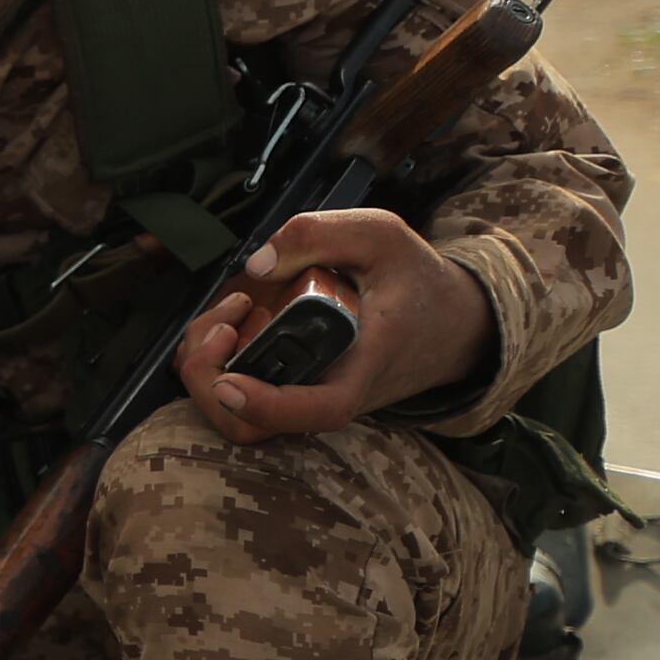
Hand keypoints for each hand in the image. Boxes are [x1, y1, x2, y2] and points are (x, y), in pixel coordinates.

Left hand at [173, 207, 492, 443]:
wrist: (451, 324)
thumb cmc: (416, 281)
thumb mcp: (380, 236)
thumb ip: (318, 236)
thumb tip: (258, 265)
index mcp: (365, 367)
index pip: (321, 409)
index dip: (267, 406)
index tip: (227, 382)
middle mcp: (331, 394)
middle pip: (252, 423)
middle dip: (210, 373)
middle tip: (223, 320)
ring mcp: (308, 398)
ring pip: (237, 415)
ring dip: (208, 366)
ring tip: (226, 315)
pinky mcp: (294, 392)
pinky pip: (240, 394)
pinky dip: (219, 360)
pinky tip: (233, 320)